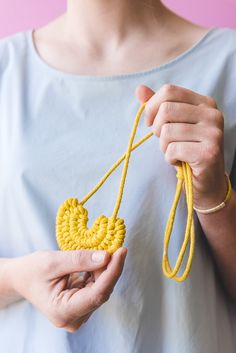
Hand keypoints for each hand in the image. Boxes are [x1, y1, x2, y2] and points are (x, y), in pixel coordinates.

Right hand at [7, 248, 126, 331]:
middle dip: (109, 268)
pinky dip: (99, 272)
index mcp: (63, 311)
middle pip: (102, 291)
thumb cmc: (32, 270)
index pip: (97, 294)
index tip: (121, 251)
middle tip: (114, 246)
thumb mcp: (53, 261)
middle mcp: (73, 318)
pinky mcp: (82, 305)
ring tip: (102, 251)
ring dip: (104, 269)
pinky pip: (97, 286)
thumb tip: (107, 256)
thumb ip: (80, 260)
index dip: (112, 272)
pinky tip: (97, 259)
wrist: (22, 278)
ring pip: (101, 288)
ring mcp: (78, 313)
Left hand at [135, 84, 226, 208]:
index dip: (152, 107)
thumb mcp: (173, 125)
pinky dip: (170, 158)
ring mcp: (213, 133)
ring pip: (167, 131)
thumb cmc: (187, 150)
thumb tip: (139, 89)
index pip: (169, 91)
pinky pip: (173, 149)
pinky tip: (180, 162)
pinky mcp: (209, 152)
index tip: (151, 123)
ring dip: (164, 147)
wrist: (207, 182)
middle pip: (166, 110)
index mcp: (205, 103)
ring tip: (175, 153)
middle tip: (166, 142)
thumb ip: (158, 106)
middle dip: (157, 130)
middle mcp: (213, 114)